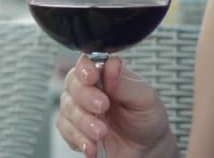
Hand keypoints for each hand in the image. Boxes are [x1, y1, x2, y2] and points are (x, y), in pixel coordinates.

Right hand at [57, 55, 176, 156]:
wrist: (147, 150)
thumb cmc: (146, 119)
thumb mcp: (145, 98)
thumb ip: (126, 83)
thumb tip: (112, 64)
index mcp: (104, 75)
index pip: (86, 64)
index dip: (85, 69)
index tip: (92, 77)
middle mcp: (88, 89)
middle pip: (72, 84)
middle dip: (85, 96)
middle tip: (102, 106)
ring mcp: (79, 109)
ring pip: (68, 108)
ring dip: (84, 121)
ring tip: (101, 132)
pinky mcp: (74, 129)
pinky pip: (66, 130)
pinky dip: (78, 138)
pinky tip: (92, 145)